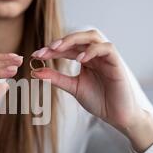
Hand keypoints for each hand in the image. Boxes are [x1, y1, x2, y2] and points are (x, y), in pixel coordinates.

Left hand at [30, 29, 152, 152]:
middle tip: (46, 49)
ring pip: (92, 36)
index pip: (67, 48)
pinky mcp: (117, 62)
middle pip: (78, 37)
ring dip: (74, 40)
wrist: (117, 116)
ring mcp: (106, 56)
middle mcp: (95, 54)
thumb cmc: (99, 101)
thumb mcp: (73, 87)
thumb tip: (35, 71)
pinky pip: (106, 48)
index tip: (36, 55)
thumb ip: (56, 78)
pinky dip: (92, 50)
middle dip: (61, 41)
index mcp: (85, 59)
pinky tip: (80, 59)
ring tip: (58, 48)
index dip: (51, 49)